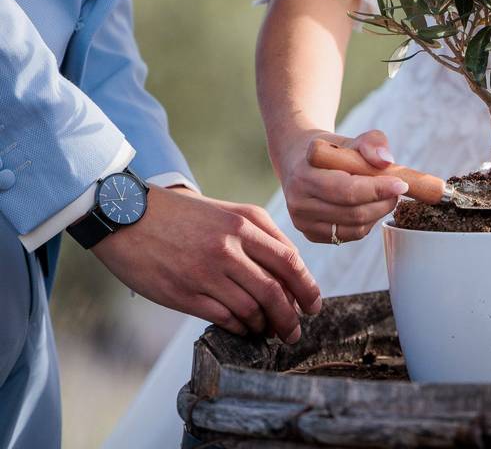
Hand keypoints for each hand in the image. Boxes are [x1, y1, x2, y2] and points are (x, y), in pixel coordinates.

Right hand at [91, 186, 321, 341]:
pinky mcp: (184, 293)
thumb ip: (261, 234)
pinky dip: (240, 328)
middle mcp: (228, 246)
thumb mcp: (227, 211)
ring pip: (252, 309)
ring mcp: (205, 271)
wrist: (125, 215)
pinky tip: (243, 329)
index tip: (313, 305)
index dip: (306, 287)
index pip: (289, 261)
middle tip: (295, 331)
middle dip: (291, 317)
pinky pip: (224, 318)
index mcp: (244, 223)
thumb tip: (291, 267)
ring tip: (267, 332)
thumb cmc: (181, 215)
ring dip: (264, 326)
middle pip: (275, 290)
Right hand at [279, 129, 408, 243]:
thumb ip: (372, 143)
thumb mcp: (352, 139)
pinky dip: (367, 223)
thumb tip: (386, 161)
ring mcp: (302, 221)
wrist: (302, 161)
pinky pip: (349, 235)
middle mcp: (298, 202)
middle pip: (353, 213)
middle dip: (383, 203)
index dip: (378, 189)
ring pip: (354, 228)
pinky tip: (369, 207)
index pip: (347, 190)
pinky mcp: (310, 234)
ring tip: (385, 196)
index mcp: (304, 174)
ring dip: (378, 214)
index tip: (401, 184)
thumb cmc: (331, 150)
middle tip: (397, 191)